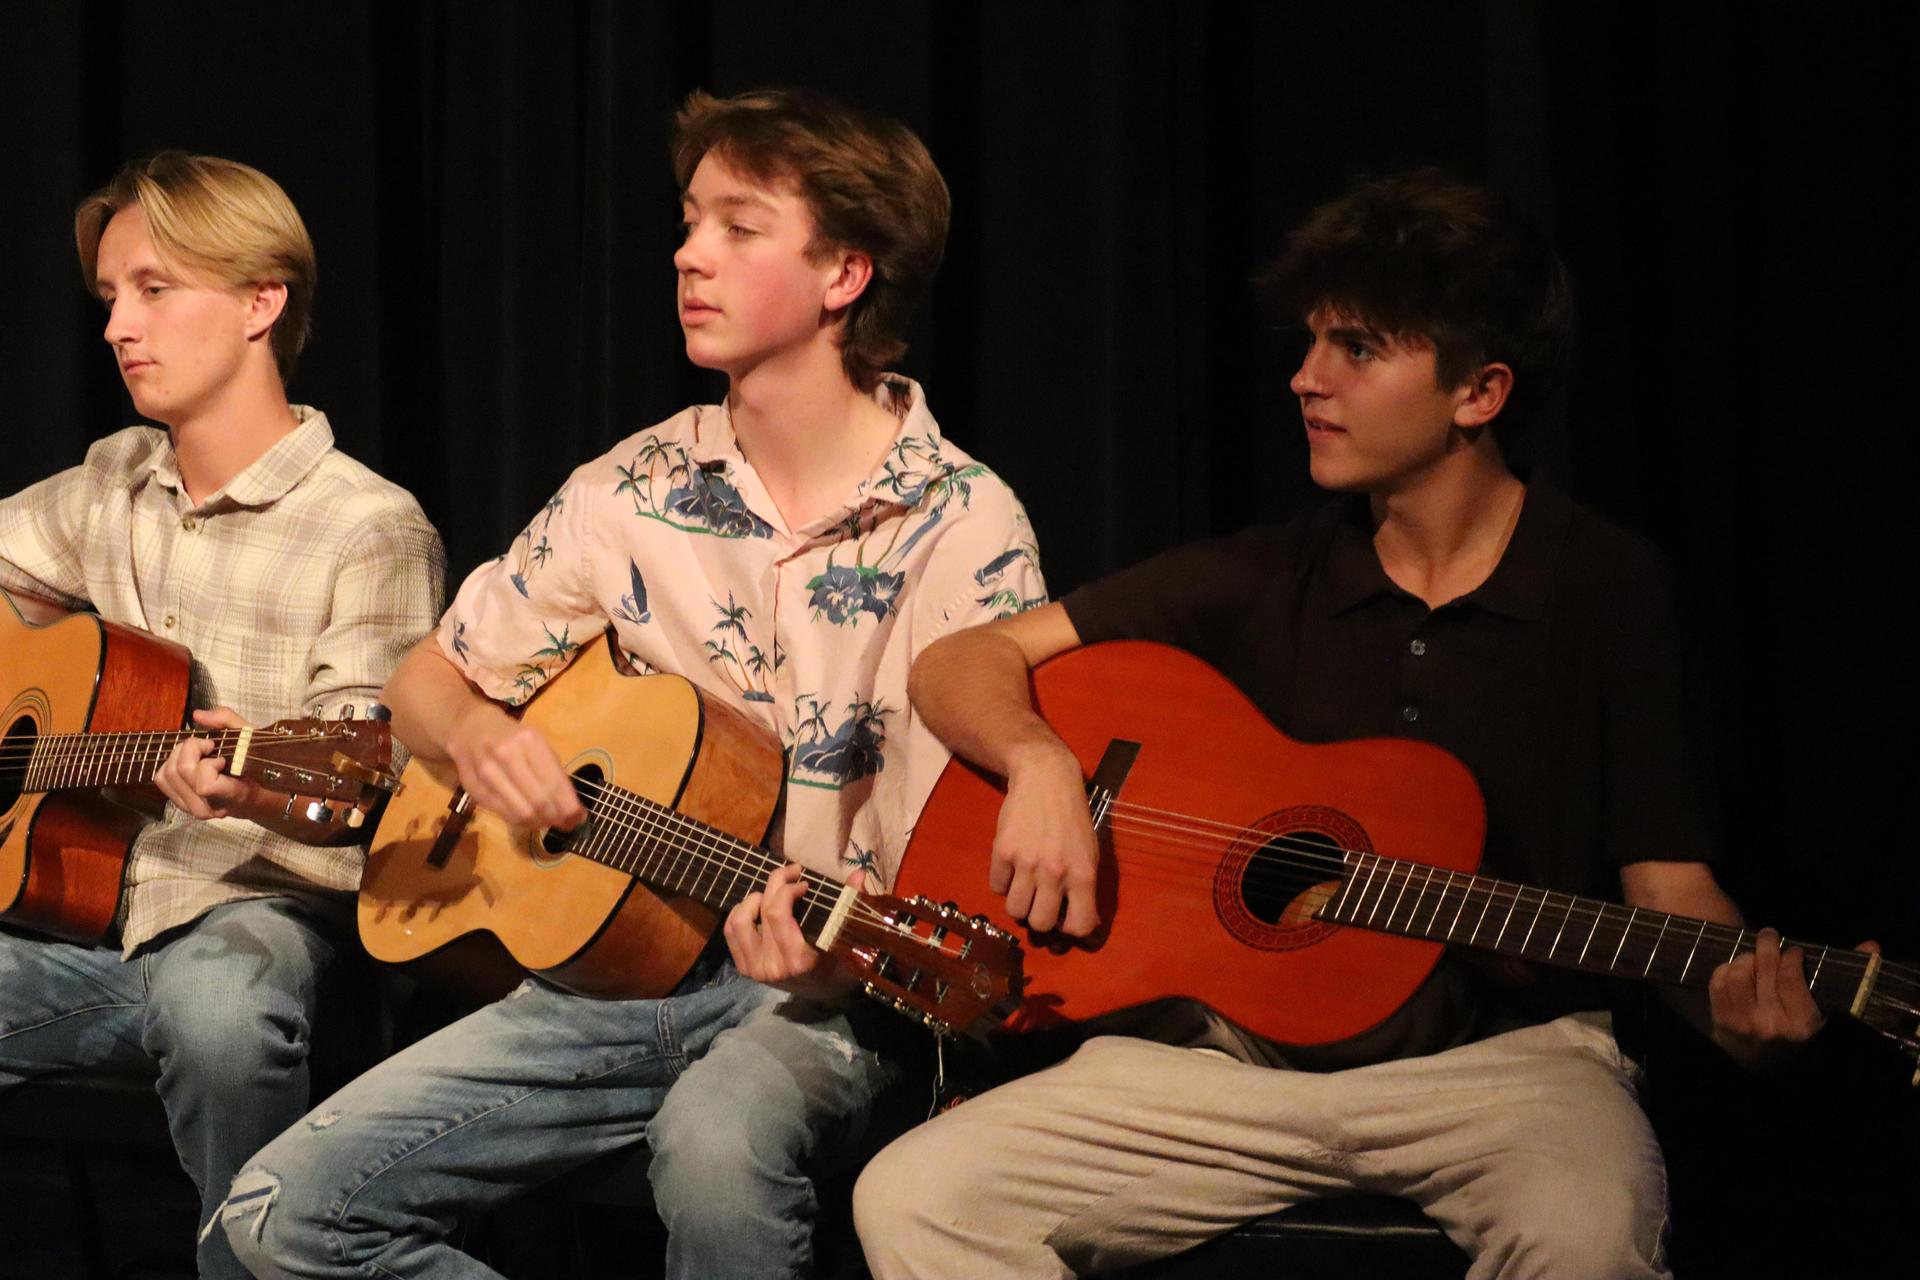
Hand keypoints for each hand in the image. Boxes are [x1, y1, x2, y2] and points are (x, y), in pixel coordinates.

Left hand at [153, 707, 266, 819]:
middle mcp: (209, 807)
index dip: (207, 765)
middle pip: (181, 772)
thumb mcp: (252, 739)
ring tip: (198, 753)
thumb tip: (197, 716)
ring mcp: (192, 808)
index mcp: (233, 795)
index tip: (221, 757)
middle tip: (208, 746)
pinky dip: (170, 764)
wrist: (256, 797)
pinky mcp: (180, 805)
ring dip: (179, 755)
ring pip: (167, 775)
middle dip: (191, 749)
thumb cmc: (256, 767)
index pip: (205, 785)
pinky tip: (188, 762)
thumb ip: (228, 721)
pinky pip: (161, 780)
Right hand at [446, 700, 584, 829]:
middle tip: (566, 824)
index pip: (554, 783)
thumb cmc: (512, 736)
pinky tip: (529, 819)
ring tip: (548, 822)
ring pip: (520, 812)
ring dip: (539, 823)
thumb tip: (571, 805)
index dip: (569, 807)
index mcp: (530, 741)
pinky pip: (503, 814)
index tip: (579, 818)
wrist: (469, 728)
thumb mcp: (537, 742)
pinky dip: (520, 822)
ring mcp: (487, 772)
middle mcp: (507, 755)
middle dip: (557, 818)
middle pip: (538, 801)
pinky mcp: (473, 788)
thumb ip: (553, 771)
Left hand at [725, 863, 859, 998]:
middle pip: (762, 909)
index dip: (787, 888)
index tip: (804, 882)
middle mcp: (771, 965)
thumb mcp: (846, 940)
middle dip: (776, 882)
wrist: (824, 996)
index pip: (778, 913)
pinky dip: (739, 913)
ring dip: (752, 899)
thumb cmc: (839, 966)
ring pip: (739, 920)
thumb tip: (858, 874)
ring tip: (769, 893)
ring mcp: (754, 968)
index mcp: (797, 959)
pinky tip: (755, 907)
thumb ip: (849, 905)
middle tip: (791, 873)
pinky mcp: (744, 968)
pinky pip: (731, 933)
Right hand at [990, 742, 1099, 935]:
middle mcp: (1055, 872)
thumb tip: (1082, 924)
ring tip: (1025, 887)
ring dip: (1019, 904)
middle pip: (1041, 923)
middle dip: (1040, 919)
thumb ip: (1085, 888)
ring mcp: (1026, 862)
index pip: (1079, 926)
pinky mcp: (1002, 851)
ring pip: (1015, 910)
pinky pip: (997, 887)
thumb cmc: (1073, 818)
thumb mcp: (1090, 852)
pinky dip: (1003, 883)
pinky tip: (1012, 868)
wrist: (1046, 779)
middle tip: (1041, 903)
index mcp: (1083, 874)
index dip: (1071, 929)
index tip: (1065, 918)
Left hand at [1708, 928, 1877, 1063]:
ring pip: (1739, 974)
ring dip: (1745, 958)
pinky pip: (1719, 984)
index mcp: (1803, 1024)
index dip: (1790, 956)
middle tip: (1769, 935)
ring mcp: (1744, 1024)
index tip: (1792, 950)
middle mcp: (1772, 1024)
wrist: (1766, 1072)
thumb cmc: (1800, 1040)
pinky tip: (1735, 969)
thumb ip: (1847, 980)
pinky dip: (1725, 970)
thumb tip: (1871, 945)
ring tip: (1753, 955)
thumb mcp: (1824, 1018)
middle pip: (1765, 970)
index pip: (1790, 976)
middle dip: (1767, 945)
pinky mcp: (1723, 1023)